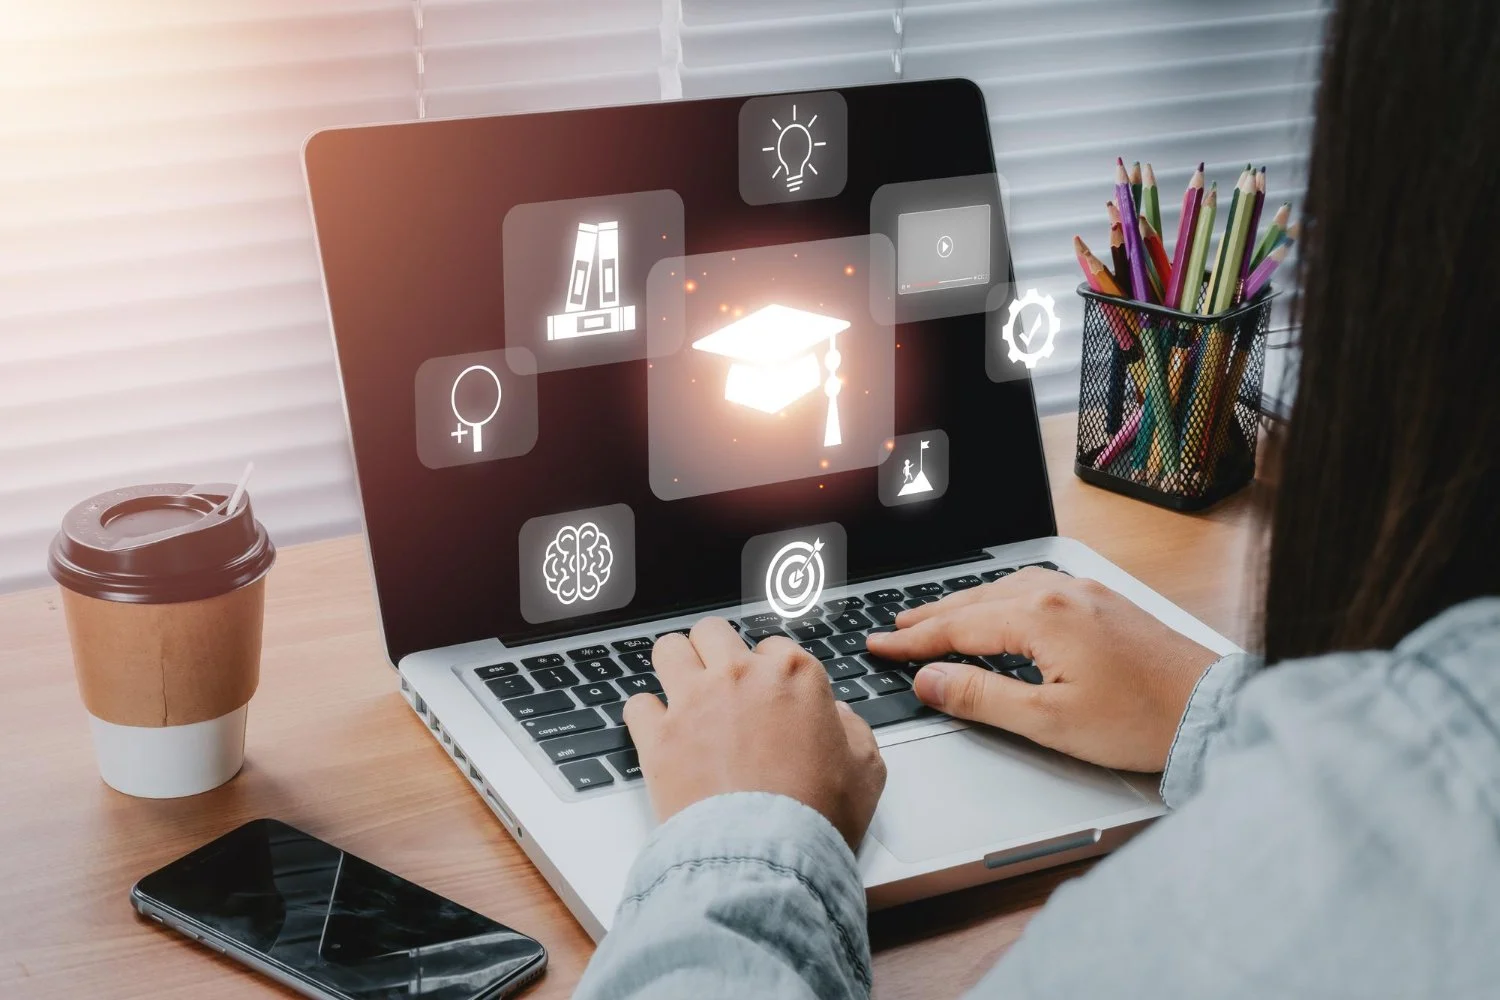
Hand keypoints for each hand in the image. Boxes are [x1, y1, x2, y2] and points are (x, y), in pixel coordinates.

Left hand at [624, 618, 886, 848]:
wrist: (765, 857)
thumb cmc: (816, 818)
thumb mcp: (867, 770)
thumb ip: (855, 731)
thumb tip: (838, 718)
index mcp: (793, 674)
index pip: (774, 647)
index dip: (771, 673)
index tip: (769, 696)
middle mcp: (739, 676)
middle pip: (713, 632)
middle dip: (716, 653)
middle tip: (721, 684)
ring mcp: (693, 701)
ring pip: (669, 649)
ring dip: (676, 667)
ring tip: (684, 694)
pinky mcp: (657, 735)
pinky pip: (637, 703)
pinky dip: (647, 718)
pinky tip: (661, 735)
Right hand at [864, 569, 1218, 771]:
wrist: (1211, 709)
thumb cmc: (1140, 719)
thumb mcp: (1048, 721)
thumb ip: (981, 697)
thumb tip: (929, 680)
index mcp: (1041, 617)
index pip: (957, 626)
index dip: (913, 640)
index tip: (879, 646)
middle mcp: (1060, 592)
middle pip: (976, 601)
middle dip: (930, 617)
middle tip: (893, 630)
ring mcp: (1084, 592)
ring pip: (1004, 590)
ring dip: (964, 605)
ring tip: (934, 619)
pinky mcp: (1102, 601)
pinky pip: (1034, 588)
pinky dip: (999, 599)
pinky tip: (997, 609)